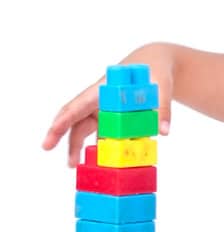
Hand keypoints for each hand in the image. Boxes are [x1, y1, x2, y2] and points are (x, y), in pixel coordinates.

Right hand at [42, 43, 176, 166]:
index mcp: (104, 90)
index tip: (51, 134)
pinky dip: (99, 149)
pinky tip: (98, 163)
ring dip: (79, 147)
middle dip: (63, 137)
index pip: (77, 106)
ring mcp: (105, 111)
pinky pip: (102, 135)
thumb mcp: (161, 86)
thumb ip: (162, 108)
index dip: (63, 121)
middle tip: (52, 152)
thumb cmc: (155, 71)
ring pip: (86, 130)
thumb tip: (163, 132)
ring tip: (74, 165)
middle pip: (76, 120)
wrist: (155, 66)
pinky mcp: (113, 119)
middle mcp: (100, 101)